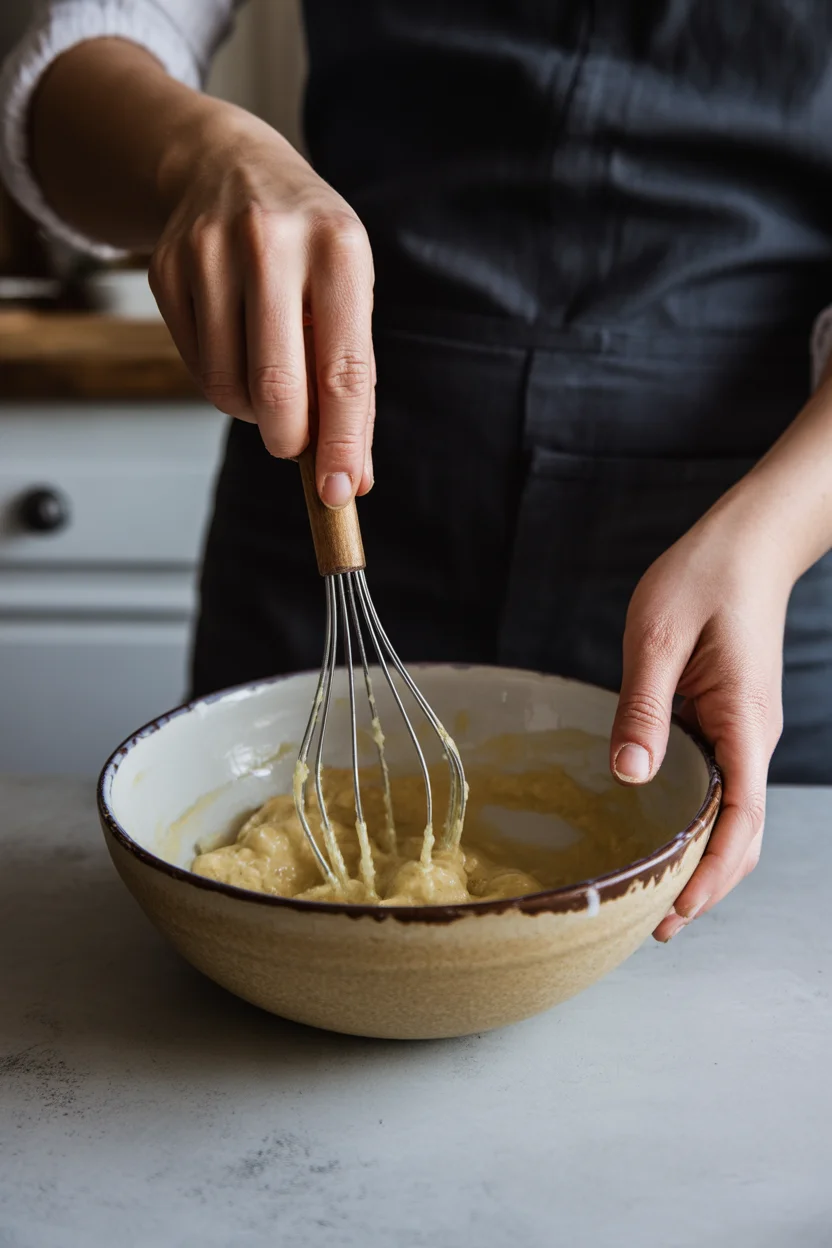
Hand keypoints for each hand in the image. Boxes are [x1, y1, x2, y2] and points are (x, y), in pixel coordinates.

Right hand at [149, 104, 374, 505]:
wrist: (226, 164)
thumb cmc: (307, 245)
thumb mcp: (348, 291)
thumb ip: (353, 381)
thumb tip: (354, 476)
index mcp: (338, 247)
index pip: (343, 368)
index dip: (343, 441)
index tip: (341, 492)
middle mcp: (272, 243)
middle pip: (277, 386)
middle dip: (290, 440)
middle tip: (297, 447)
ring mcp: (209, 252)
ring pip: (230, 387)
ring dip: (254, 413)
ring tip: (270, 384)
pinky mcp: (166, 270)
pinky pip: (197, 369)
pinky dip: (223, 386)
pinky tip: (238, 354)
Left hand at [609, 506, 792, 940]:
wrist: (748, 541)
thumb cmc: (704, 577)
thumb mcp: (659, 639)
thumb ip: (643, 709)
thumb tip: (630, 777)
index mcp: (743, 723)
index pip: (739, 820)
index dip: (711, 874)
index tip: (677, 914)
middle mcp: (751, 738)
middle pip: (740, 832)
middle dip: (704, 884)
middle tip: (652, 926)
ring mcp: (743, 732)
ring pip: (730, 814)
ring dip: (700, 859)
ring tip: (653, 897)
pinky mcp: (728, 721)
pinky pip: (717, 785)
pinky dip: (696, 822)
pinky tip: (661, 834)